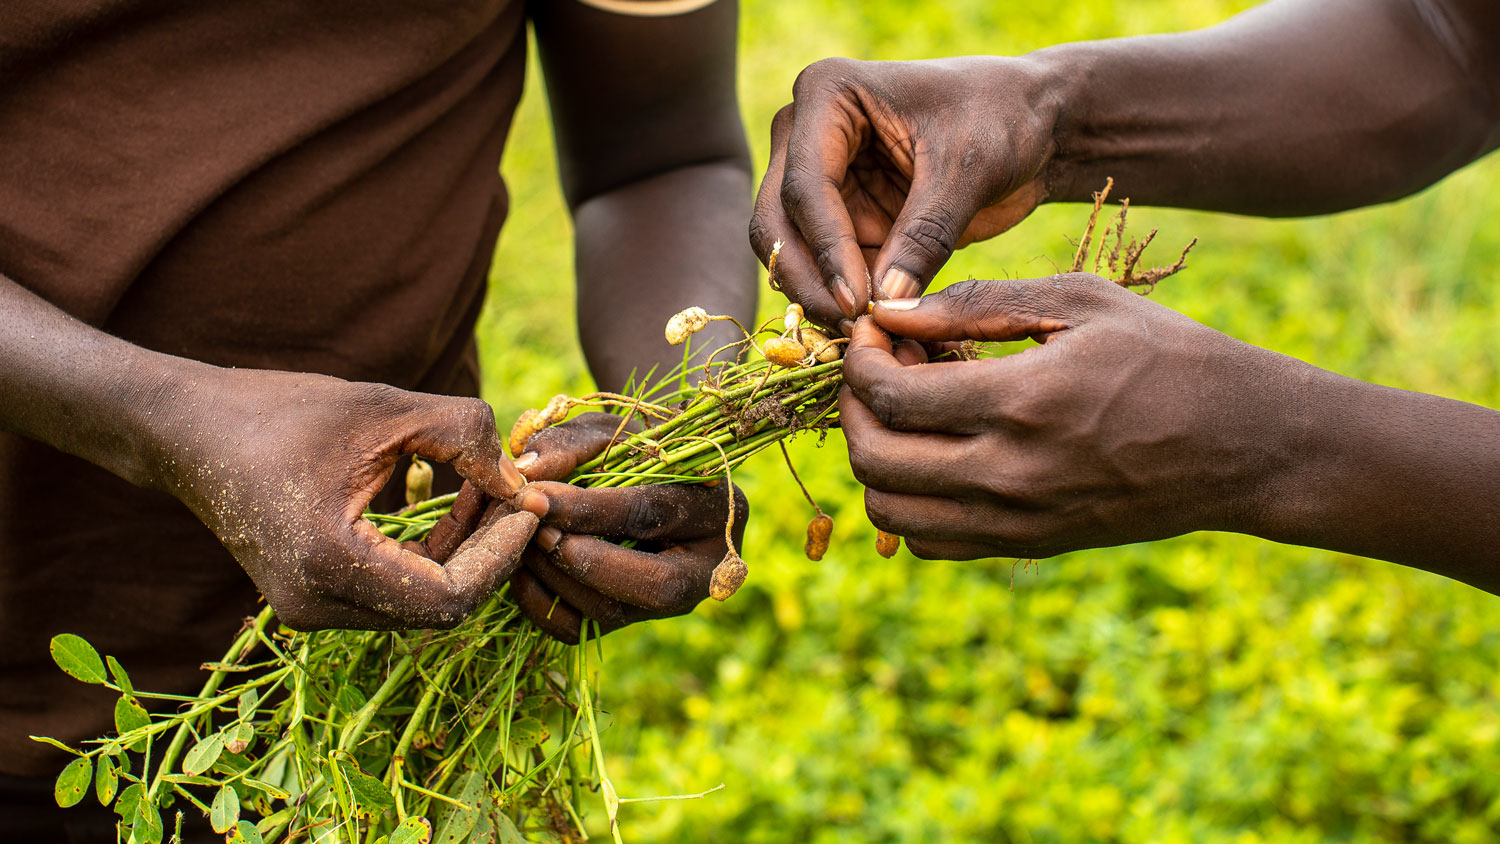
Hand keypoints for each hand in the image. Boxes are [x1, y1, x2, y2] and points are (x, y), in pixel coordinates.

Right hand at [148, 368, 536, 630]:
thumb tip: (522, 482)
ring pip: (419, 604)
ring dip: (464, 552)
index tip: (529, 506)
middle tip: (518, 496)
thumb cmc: (282, 411)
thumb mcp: (384, 408)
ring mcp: (310, 610)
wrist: (187, 431)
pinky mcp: (311, 599)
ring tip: (488, 490)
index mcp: (330, 565)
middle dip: (489, 552)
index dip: (501, 556)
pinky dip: (432, 554)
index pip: (448, 597)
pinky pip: (394, 592)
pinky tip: (453, 504)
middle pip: (439, 607)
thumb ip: (463, 437)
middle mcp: (318, 605)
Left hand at [508, 413, 747, 643]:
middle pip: (654, 585)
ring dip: (555, 580)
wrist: (641, 478)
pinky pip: (584, 631)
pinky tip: (523, 568)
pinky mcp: (632, 621)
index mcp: (716, 506)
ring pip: (614, 614)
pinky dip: (543, 605)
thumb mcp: (607, 433)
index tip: (534, 498)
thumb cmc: (628, 448)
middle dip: (583, 561)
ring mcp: (673, 602)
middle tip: (534, 532)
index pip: (652, 515)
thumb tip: (527, 474)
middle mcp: (707, 566)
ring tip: (521, 541)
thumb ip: (571, 445)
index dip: (589, 510)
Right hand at [749, 56, 1059, 329]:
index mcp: (828, 94)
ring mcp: (819, 178)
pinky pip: (826, 269)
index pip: (806, 185)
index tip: (857, 302)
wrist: (1032, 124)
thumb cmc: (1002, 119)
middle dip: (809, 278)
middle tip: (849, 327)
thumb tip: (885, 305)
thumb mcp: (968, 170)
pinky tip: (873, 329)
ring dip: (820, 296)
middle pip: (777, 219)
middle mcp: (806, 133)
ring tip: (865, 334)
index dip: (826, 249)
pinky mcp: (841, 218)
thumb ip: (925, 235)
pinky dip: (843, 301)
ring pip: (790, 251)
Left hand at [841, 274, 1311, 558]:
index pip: (887, 395)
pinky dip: (910, 503)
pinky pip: (930, 543)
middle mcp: (1009, 474)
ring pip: (889, 513)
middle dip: (853, 406)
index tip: (875, 328)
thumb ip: (976, 304)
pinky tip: (938, 452)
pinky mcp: (1027, 545)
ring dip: (875, 458)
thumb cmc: (1166, 355)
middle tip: (878, 367)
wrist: (1245, 445)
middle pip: (873, 458)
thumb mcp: (1079, 302)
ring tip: (906, 412)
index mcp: (1021, 402)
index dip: (860, 357)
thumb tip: (890, 310)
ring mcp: (1017, 520)